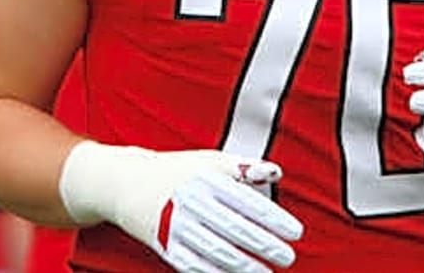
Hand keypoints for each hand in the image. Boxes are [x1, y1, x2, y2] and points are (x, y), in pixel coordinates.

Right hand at [58, 143, 303, 272]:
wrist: (127, 185)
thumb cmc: (179, 171)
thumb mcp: (210, 161)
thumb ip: (245, 168)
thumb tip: (277, 173)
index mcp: (205, 179)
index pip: (246, 202)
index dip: (274, 219)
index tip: (296, 232)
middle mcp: (190, 203)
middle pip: (233, 228)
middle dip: (264, 245)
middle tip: (289, 257)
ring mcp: (175, 227)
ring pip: (215, 251)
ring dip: (244, 266)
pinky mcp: (165, 247)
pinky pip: (194, 265)